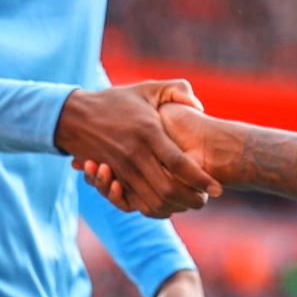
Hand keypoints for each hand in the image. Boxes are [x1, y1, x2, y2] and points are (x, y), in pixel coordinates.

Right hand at [81, 103, 215, 215]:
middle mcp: (135, 153)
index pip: (180, 163)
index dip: (201, 179)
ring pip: (152, 200)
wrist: (76, 116)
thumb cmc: (118, 101)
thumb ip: (177, 90)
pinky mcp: (113, 178)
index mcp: (148, 131)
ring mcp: (121, 168)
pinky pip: (134, 202)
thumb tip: (200, 106)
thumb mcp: (148, 88)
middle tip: (207, 200)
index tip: (219, 188)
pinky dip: (152, 208)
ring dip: (174, 207)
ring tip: (191, 203)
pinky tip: (167, 204)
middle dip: (191, 199)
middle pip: (168, 188)